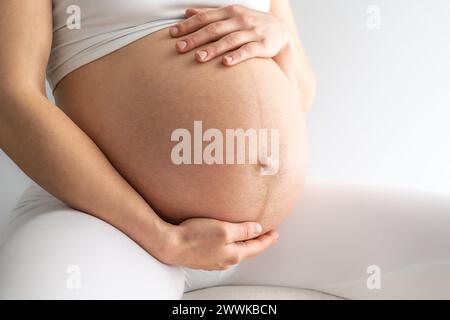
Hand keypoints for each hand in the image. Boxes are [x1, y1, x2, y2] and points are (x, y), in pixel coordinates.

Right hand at [163, 217, 278, 269]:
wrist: (170, 245)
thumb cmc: (195, 236)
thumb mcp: (224, 229)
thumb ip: (243, 230)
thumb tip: (257, 229)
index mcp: (234, 254)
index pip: (257, 247)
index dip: (268, 239)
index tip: (276, 232)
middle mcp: (226, 261)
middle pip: (248, 251)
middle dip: (258, 242)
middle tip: (267, 234)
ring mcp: (215, 261)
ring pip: (236, 252)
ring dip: (245, 244)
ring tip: (250, 235)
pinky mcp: (205, 258)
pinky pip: (225, 251)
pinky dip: (232, 245)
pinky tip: (229, 240)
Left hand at [170, 5, 289, 65]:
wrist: (280, 30)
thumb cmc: (248, 24)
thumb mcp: (230, 15)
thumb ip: (210, 14)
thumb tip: (187, 11)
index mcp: (229, 11)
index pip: (205, 18)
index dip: (188, 25)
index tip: (172, 34)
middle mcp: (239, 20)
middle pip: (214, 29)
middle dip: (195, 38)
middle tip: (179, 48)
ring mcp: (252, 32)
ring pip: (229, 40)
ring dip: (213, 49)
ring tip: (198, 58)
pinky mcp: (263, 45)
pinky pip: (248, 51)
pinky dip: (237, 57)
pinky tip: (225, 63)